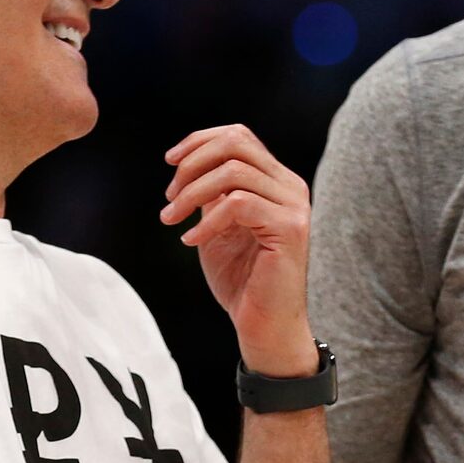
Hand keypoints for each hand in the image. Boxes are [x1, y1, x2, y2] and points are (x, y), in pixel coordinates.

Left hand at [162, 125, 316, 376]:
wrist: (264, 326)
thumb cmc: (241, 281)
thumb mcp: (217, 226)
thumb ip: (211, 193)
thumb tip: (186, 164)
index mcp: (276, 181)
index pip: (238, 137)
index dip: (199, 141)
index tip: (170, 162)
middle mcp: (290, 187)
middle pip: (236, 143)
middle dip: (192, 164)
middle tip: (169, 197)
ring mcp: (294, 206)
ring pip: (233, 172)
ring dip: (192, 193)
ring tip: (172, 220)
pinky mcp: (289, 229)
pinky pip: (238, 204)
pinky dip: (207, 220)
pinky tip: (192, 241)